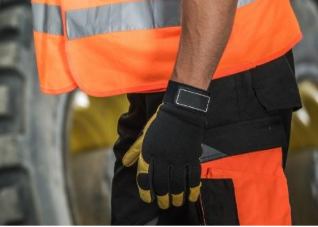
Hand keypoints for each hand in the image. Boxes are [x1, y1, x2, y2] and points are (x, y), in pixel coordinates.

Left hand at [122, 81, 208, 208]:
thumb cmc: (159, 124)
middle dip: (162, 198)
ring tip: (175, 204)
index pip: (144, 177)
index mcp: (149, 152)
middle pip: (162, 184)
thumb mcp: (144, 136)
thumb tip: (124, 164)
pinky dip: (192, 191)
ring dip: (176, 197)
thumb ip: (134, 152)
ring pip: (177, 185)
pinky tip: (190, 198)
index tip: (147, 199)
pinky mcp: (192, 158)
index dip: (145, 191)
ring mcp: (178, 158)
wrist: (180, 112)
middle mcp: (163, 158)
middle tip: (163, 205)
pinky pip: (193, 179)